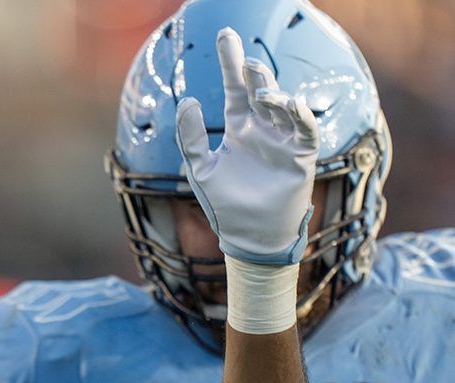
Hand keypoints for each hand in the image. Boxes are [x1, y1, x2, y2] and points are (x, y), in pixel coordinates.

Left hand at [176, 27, 319, 264]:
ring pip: (282, 106)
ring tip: (261, 91)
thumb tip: (188, 101)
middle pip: (260, 90)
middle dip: (255, 73)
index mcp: (239, 128)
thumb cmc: (225, 204)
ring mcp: (283, 139)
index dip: (231, 62)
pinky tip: (290, 104)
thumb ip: (191, 138)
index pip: (236, 88)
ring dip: (273, 95)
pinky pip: (305, 130)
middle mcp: (263, 128)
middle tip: (246, 63)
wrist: (248, 235)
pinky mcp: (301, 155)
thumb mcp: (201, 168)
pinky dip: (299, 116)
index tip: (227, 35)